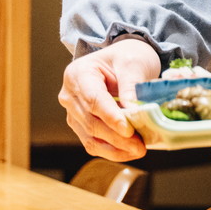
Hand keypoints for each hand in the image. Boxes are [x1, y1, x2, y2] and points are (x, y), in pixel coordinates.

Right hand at [58, 37, 161, 161]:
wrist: (122, 61)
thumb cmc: (127, 57)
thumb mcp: (133, 63)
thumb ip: (132, 86)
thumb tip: (134, 113)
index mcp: (78, 74)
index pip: (93, 99)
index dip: (110, 117)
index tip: (128, 130)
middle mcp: (70, 95)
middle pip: (91, 121)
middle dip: (116, 137)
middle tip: (140, 146)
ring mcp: (73, 112)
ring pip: (90, 137)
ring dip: (115, 148)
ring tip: (138, 150)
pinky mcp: (81, 126)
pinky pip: (93, 143)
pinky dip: (112, 151)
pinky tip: (129, 152)